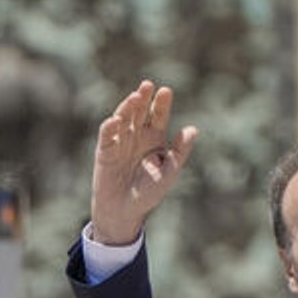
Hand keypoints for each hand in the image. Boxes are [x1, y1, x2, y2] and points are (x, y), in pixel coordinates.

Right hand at [90, 80, 198, 245]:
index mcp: (154, 138)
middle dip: (143, 98)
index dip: (161, 103)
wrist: (125, 211)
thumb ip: (180, 151)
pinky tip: (116, 120)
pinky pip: (106, 135)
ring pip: (123, 118)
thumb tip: (192, 129)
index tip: (165, 91)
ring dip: (127, 107)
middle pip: (140, 111)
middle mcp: (137, 136)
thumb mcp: (170, 172)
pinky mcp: (105, 151)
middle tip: (147, 86)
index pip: (158, 115)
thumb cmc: (149, 192)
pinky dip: (110, 127)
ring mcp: (120, 141)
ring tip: (134, 98)